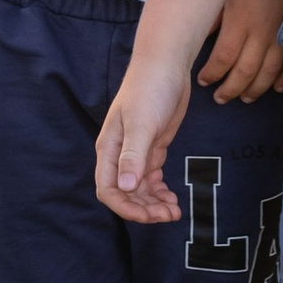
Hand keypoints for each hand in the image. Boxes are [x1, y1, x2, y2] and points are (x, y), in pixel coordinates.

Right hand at [96, 50, 190, 224]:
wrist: (166, 66)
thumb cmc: (149, 89)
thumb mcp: (142, 123)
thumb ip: (133, 156)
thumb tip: (126, 187)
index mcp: (109, 150)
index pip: (108, 190)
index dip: (125, 208)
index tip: (147, 216)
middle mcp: (119, 155)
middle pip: (126, 194)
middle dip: (144, 209)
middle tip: (168, 216)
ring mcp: (136, 153)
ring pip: (140, 190)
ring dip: (154, 204)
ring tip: (174, 212)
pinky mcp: (152, 149)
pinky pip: (152, 179)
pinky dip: (160, 192)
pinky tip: (173, 198)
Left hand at [197, 0, 282, 105]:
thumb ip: (212, 17)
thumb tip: (200, 39)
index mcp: (240, 19)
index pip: (224, 58)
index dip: (212, 74)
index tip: (202, 81)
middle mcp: (262, 31)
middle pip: (246, 71)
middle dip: (231, 89)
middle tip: (220, 99)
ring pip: (270, 71)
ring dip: (256, 89)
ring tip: (244, 99)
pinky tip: (278, 88)